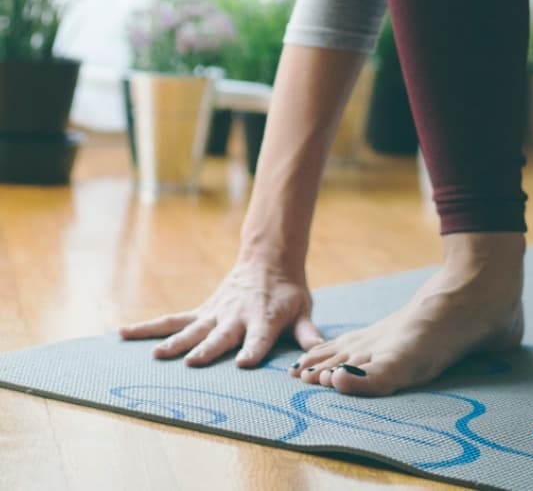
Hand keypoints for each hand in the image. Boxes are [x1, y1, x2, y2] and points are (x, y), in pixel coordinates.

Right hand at [118, 255, 326, 367]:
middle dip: (208, 348)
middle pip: (221, 335)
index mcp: (264, 317)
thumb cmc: (288, 292)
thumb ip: (308, 332)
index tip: (244, 363)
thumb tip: (319, 352)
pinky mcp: (201, 312)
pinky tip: (122, 333)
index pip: (260, 336)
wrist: (269, 260)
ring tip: (155, 357)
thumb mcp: (303, 309)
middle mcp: (236, 316)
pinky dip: (147, 328)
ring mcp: (215, 314)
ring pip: (190, 328)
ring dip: (174, 343)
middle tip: (193, 362)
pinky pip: (171, 320)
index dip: (253, 349)